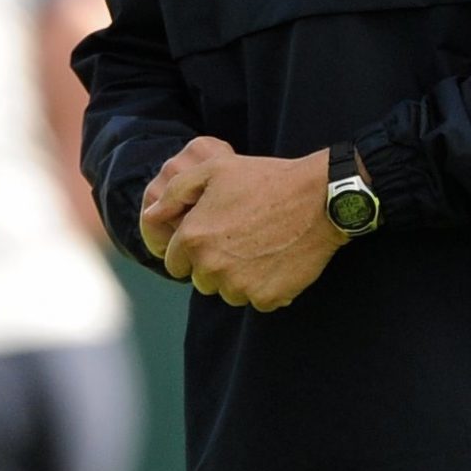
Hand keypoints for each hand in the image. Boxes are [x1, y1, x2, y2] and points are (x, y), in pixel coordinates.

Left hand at [140, 138, 343, 310]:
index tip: (214, 236)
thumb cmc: (265, 179)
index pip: (175, 263)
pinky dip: (266, 286)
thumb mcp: (214, 170)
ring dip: (239, 279)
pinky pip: (257, 300)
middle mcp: (211, 267)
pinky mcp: (266, 298)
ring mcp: (239, 286)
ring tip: (261, 248)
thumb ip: (174, 193)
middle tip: (242, 239)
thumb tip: (150, 216)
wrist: (319, 198)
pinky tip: (278, 260)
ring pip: (228, 293)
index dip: (192, 250)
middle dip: (214, 265)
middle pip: (201, 281)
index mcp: (193, 239)